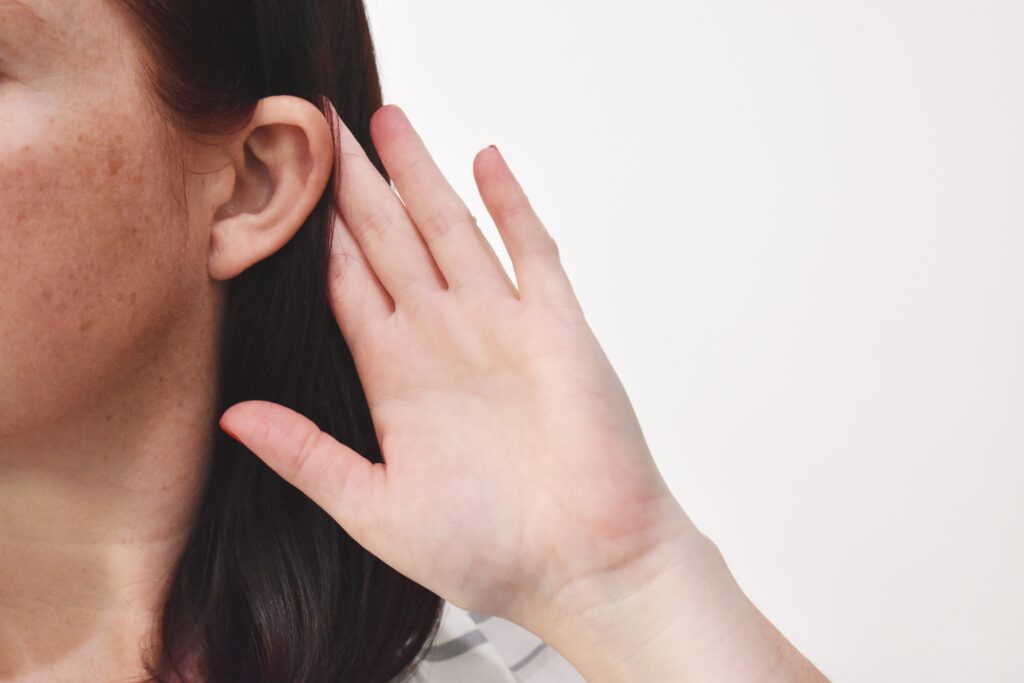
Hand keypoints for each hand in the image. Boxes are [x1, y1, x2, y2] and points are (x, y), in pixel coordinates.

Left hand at [219, 102, 692, 628]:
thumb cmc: (488, 552)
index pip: (347, 285)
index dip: (316, 234)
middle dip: (356, 185)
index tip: (286, 184)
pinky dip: (510, 204)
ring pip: (451, 230)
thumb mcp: (374, 508)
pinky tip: (484, 160)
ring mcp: (500, 328)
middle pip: (389, 242)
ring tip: (386, 122)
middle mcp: (443, 341)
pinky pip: (531, 251)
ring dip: (419, 176)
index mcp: (396, 379)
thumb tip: (230, 416)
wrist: (584, 568)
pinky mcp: (557, 328)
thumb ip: (306, 455)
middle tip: (321, 121)